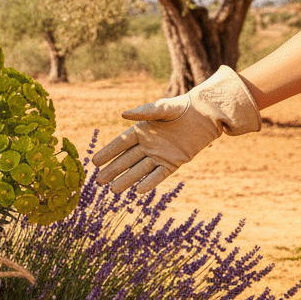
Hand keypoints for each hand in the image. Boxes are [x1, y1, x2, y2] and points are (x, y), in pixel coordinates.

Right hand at [92, 66, 260, 193]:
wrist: (206, 115)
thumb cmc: (182, 108)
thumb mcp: (163, 108)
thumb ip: (145, 111)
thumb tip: (123, 114)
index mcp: (141, 130)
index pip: (120, 144)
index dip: (108, 153)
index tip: (94, 162)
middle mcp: (148, 144)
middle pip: (126, 160)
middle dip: (113, 171)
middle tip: (99, 182)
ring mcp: (159, 155)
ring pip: (139, 170)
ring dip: (127, 180)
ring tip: (113, 191)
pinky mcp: (173, 162)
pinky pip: (159, 175)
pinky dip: (149, 183)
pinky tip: (138, 191)